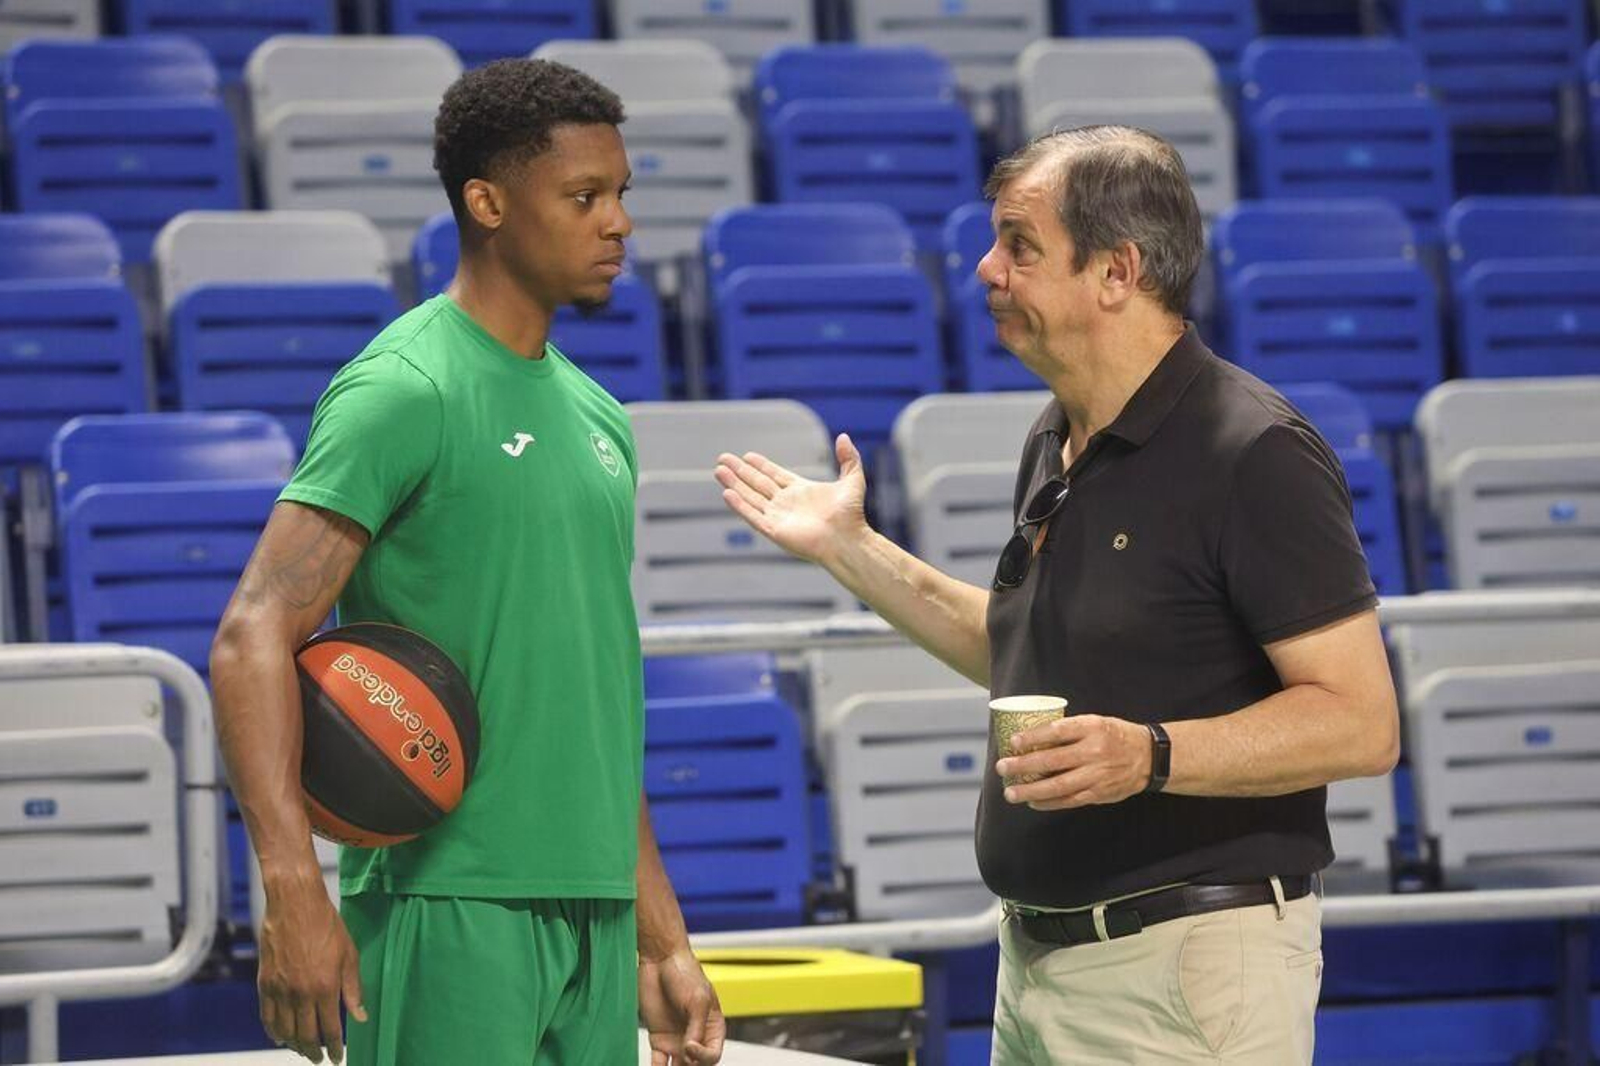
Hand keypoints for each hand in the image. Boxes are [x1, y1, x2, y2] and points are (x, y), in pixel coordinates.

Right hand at [257, 875, 365, 1063]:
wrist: (295, 904)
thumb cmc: (327, 926)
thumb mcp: (349, 955)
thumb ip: (353, 989)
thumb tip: (360, 1017)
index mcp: (325, 987)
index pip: (330, 1030)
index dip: (334, 1048)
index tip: (337, 1058)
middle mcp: (300, 993)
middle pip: (306, 1035)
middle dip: (314, 1051)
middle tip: (320, 1059)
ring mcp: (280, 990)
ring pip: (285, 1031)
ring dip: (294, 1045)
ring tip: (303, 1050)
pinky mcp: (265, 983)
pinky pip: (267, 1017)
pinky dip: (273, 1032)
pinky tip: (280, 1037)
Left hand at [639, 947, 725, 1065]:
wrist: (659, 960)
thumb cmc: (685, 973)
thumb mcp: (696, 1001)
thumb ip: (696, 1029)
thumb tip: (691, 1052)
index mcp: (712, 1028)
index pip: (712, 1056)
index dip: (702, 1058)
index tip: (689, 1047)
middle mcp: (696, 1038)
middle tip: (679, 1065)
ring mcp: (677, 1040)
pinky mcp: (658, 1040)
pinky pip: (658, 1062)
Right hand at [714, 434, 867, 566]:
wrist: (848, 539)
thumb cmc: (852, 515)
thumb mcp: (853, 479)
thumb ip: (848, 458)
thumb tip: (844, 436)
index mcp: (801, 491)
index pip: (775, 475)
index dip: (760, 465)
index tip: (747, 456)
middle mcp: (787, 503)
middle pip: (758, 483)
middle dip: (740, 471)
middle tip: (723, 459)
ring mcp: (779, 517)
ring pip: (751, 497)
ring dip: (735, 484)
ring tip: (718, 471)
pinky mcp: (774, 530)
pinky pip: (753, 515)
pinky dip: (740, 505)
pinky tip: (727, 493)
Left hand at [995, 715, 1152, 811]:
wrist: (1149, 757)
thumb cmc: (1115, 736)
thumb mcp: (1096, 722)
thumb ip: (1070, 729)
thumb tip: (1034, 736)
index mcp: (1091, 728)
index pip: (1056, 732)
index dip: (1032, 737)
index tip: (1013, 742)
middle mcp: (1093, 752)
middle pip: (1052, 760)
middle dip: (1023, 765)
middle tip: (1002, 768)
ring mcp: (1096, 775)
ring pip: (1058, 785)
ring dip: (1031, 790)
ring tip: (1011, 793)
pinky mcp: (1099, 793)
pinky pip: (1069, 800)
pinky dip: (1049, 802)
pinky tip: (1033, 802)